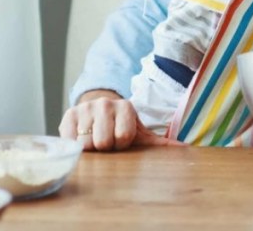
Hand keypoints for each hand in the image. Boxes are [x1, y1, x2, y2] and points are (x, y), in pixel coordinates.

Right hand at [59, 90, 183, 151]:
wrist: (97, 113)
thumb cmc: (121, 128)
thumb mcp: (140, 134)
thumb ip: (160, 143)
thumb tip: (186, 149)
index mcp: (125, 106)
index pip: (123, 137)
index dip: (122, 144)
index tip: (122, 140)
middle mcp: (104, 103)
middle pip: (102, 141)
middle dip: (105, 147)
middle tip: (107, 141)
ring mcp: (84, 108)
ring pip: (85, 142)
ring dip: (90, 147)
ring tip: (95, 139)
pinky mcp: (67, 115)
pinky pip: (68, 140)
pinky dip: (73, 145)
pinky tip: (80, 138)